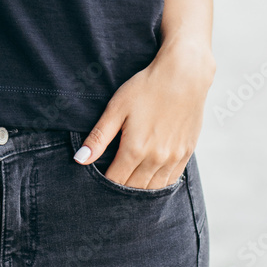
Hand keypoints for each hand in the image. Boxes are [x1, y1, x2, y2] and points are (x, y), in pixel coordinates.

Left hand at [73, 42, 214, 188]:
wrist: (183, 76)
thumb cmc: (146, 88)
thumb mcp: (116, 108)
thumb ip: (98, 138)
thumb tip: (80, 160)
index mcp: (135, 149)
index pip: (115, 181)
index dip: (104, 184)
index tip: (97, 182)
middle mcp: (156, 159)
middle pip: (134, 189)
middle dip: (121, 190)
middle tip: (112, 183)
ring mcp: (174, 158)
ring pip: (154, 188)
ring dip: (140, 190)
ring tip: (129, 185)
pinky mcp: (187, 153)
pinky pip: (171, 180)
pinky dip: (159, 184)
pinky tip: (150, 179)